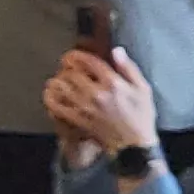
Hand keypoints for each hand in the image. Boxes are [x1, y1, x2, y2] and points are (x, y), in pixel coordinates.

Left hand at [44, 49, 162, 158]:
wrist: (135, 144)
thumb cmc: (141, 114)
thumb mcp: (143, 88)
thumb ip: (128, 68)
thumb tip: (116, 50)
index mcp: (113, 83)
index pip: (88, 62)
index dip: (76, 55)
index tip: (71, 56)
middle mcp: (97, 93)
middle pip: (71, 73)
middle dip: (65, 68)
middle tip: (63, 67)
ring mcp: (86, 108)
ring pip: (61, 88)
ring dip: (56, 81)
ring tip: (58, 79)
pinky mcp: (79, 120)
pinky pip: (57, 106)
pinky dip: (51, 98)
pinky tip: (52, 95)